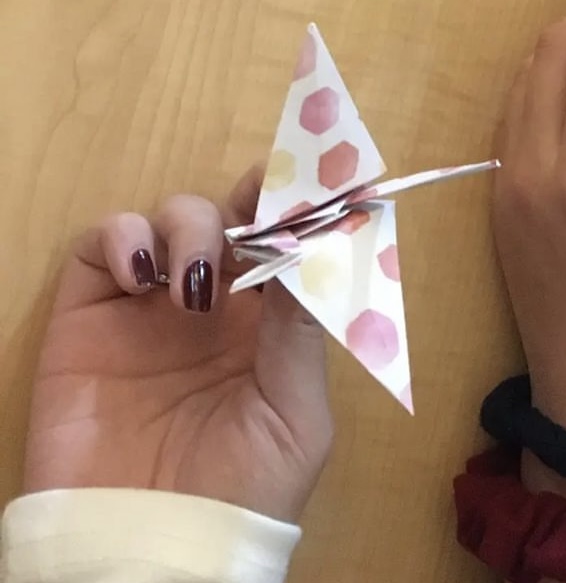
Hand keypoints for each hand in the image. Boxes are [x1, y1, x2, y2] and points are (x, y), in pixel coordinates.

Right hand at [23, 169, 332, 522]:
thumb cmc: (240, 494)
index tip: (317, 178)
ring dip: (190, 225)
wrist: (146, 553)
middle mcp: (216, 303)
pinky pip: (102, 244)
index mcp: (272, 322)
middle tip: (259, 208)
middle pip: (233, 214)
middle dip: (251, 198)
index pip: (289, 240)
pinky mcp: (90, 314)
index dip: (301, 204)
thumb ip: (300, 330)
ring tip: (192, 285)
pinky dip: (123, 238)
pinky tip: (142, 277)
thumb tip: (313, 245)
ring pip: (173, 216)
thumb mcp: (295, 416)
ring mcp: (151, 304)